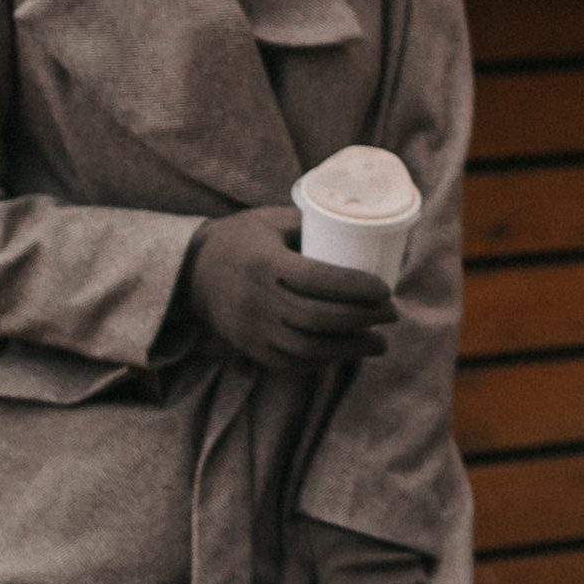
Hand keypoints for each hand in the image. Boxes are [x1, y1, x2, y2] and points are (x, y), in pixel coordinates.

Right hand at [186, 206, 396, 371]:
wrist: (190, 273)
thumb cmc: (241, 239)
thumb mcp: (270, 220)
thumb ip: (310, 223)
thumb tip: (362, 227)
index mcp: (265, 263)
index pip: (319, 280)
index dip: (358, 287)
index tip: (386, 289)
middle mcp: (257, 300)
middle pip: (320, 319)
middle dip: (364, 320)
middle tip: (392, 314)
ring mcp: (252, 329)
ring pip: (310, 348)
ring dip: (352, 348)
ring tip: (380, 342)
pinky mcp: (251, 348)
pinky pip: (293, 363)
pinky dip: (325, 361)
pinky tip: (346, 352)